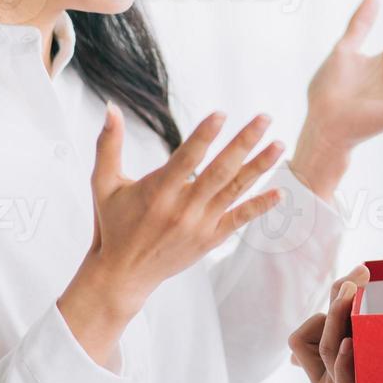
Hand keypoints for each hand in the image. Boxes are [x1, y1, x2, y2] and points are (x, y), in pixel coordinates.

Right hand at [60, 104, 284, 364]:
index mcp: (156, 193)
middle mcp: (182, 210)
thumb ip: (108, 145)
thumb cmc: (113, 224)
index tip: (221, 114)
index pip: (186, 159)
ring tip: (279, 144)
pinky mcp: (210, 239)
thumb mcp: (103, 184)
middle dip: (244, 142)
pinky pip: (240, 219)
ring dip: (259, 167)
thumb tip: (110, 107)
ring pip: (234, 191)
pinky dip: (260, 206)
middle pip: (220, 171)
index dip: (204, 136)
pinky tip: (280, 192)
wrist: (123, 275)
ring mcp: (199, 226)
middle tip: (265, 118)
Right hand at [287, 265, 382, 382]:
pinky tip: (352, 341)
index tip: (349, 293)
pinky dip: (343, 358)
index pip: (298, 340)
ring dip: (337, 315)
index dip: (319, 315)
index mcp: (325, 371)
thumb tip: (333, 302)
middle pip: (313, 338)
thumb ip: (346, 324)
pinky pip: (344, 382)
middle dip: (334, 302)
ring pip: (327, 349)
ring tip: (354, 291)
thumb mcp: (367, 336)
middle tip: (358, 276)